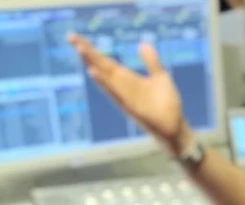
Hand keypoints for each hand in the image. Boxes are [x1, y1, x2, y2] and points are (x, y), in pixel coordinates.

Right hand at [66, 33, 191, 154]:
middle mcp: (121, 88)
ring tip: (79, 49)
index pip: (105, 62)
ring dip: (92, 64)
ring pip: (104, 79)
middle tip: (70, 37)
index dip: (91, 50)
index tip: (75, 38)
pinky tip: (93, 72)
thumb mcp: (160, 77)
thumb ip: (150, 62)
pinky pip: (114, 93)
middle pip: (100, 67)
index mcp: (126, 80)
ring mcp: (124, 98)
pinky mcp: (130, 108)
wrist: (174, 127)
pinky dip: (103, 83)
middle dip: (86, 53)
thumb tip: (141, 44)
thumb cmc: (166, 104)